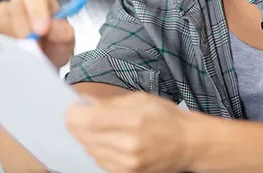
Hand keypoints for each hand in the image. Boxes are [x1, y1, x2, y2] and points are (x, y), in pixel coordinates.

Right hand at [0, 0, 74, 68]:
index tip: (42, 29)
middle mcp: (18, 3)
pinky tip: (14, 54)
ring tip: (26, 52)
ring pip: (0, 20)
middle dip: (24, 27)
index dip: (37, 9)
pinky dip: (3, 45)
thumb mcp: (65, 41)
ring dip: (14, 38)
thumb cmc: (52, 46)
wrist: (41, 63)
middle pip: (15, 5)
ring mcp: (2, 16)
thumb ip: (64, 33)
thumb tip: (56, 27)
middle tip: (33, 44)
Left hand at [66, 92, 198, 172]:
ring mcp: (127, 164)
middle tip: (84, 114)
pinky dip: (99, 150)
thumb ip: (109, 103)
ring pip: (90, 150)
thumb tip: (83, 102)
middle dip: (79, 123)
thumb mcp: (139, 99)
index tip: (74, 106)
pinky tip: (110, 141)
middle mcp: (128, 145)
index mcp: (132, 121)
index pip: (87, 121)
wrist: (188, 144)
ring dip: (89, 137)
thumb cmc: (166, 117)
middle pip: (84, 136)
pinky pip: (100, 161)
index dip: (74, 113)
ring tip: (103, 127)